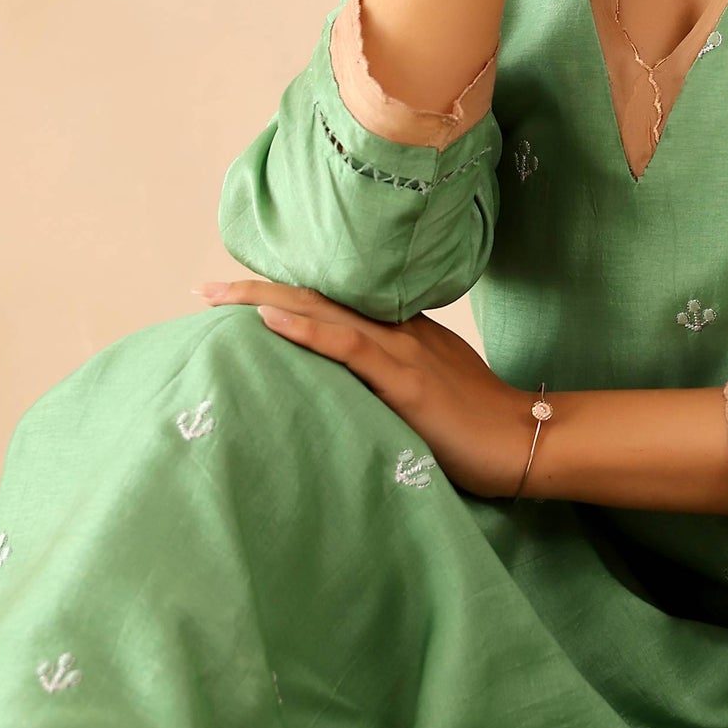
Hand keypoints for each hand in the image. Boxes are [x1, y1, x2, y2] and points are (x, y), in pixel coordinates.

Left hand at [196, 277, 541, 501]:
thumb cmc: (478, 428)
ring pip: (323, 310)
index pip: (332, 304)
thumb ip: (389, 385)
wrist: (524, 439)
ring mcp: (399, 351)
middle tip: (204, 289)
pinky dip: (306, 328)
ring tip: (216, 295)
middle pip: (317, 297)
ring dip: (264, 299)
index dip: (283, 294)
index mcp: (400, 333)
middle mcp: (396, 331)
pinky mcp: (404, 379)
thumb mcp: (427, 394)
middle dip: (256, 289)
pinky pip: (347, 345)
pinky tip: (269, 317)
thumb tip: (348, 396)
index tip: (237, 293)